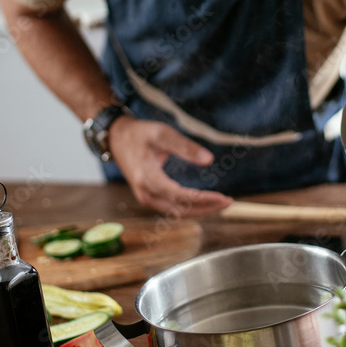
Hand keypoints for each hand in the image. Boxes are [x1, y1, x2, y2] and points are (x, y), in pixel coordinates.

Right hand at [107, 115, 232, 216]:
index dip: (202, 198)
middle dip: (206, 208)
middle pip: (179, 209)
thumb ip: (185, 147)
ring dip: (199, 210)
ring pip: (176, 212)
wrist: (116, 139)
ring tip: (220, 204)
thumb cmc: (140, 134)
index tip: (222, 197)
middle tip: (228, 202)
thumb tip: (209, 159)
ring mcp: (145, 197)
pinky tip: (203, 203)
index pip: (178, 194)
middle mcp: (145, 192)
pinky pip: (171, 209)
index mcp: (147, 176)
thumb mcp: (162, 134)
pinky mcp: (148, 197)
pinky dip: (189, 208)